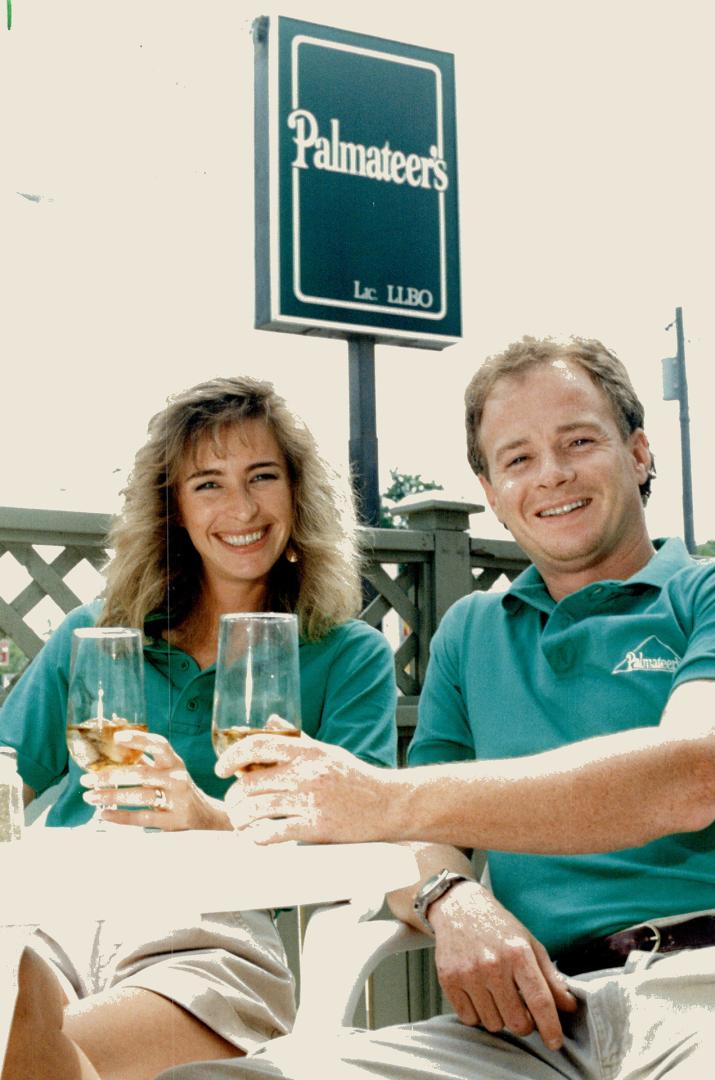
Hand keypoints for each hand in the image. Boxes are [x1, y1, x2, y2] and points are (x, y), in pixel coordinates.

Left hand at [80, 731, 229, 830]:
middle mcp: (177, 778)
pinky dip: (121, 817)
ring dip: (111, 796)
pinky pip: (143, 817)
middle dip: (111, 776)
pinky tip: (104, 815)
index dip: (139, 739)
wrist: (204, 815)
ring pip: (140, 796)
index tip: (117, 737)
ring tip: (90, 797)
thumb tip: (115, 737)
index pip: (159, 745)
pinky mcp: (173, 820)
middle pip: (141, 773)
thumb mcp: (166, 769)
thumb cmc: (177, 787)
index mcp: (174, 762)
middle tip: (88, 779)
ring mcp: (176, 800)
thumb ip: (144, 757)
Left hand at [216, 725, 390, 842]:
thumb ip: (296, 739)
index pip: (257, 745)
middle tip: (234, 803)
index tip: (221, 768)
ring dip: (241, 818)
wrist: (388, 804)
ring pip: (256, 809)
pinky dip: (257, 837)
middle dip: (234, 796)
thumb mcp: (326, 750)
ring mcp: (310, 801)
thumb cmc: (356, 778)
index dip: (231, 756)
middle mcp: (306, 773)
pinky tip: (255, 837)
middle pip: (250, 782)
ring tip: (241, 821)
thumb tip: (270, 722)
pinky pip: (273, 833)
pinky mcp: (316, 828)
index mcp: (307, 751)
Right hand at [428, 880, 576, 1050]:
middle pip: (517, 1021)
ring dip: (499, 1017)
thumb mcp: (530, 944)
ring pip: (492, 1023)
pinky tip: (479, 994)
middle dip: (524, 1023)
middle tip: (522, 1010)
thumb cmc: (499, 928)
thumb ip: (551, 977)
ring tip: (497, 995)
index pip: (540, 1001)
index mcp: (518, 953)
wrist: (460, 908)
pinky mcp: (449, 980)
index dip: (551, 1027)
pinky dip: (477, 1014)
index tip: (555, 1043)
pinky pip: (469, 1018)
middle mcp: (493, 964)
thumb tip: (570, 1006)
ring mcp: (469, 973)